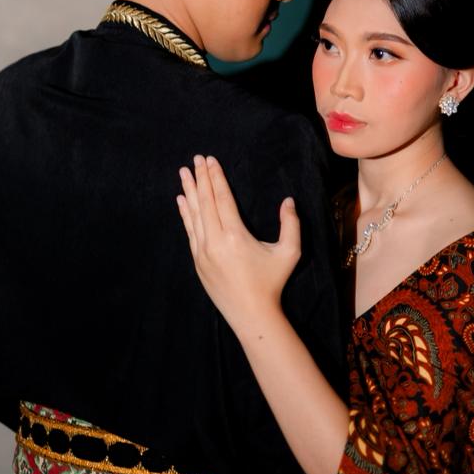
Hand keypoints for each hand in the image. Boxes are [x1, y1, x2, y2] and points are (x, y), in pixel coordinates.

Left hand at [177, 155, 301, 334]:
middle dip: (200, 179)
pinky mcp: (198, 261)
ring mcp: (203, 252)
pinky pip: (190, 231)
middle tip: (195, 159)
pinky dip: (185, 214)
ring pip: (194, 215)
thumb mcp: (289, 252)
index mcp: (236, 236)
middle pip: (205, 202)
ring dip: (189, 192)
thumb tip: (288, 200)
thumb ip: (291, 224)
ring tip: (183, 173)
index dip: (216, 178)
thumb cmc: (272, 282)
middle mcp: (215, 241)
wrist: (251, 314)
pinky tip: (182, 201)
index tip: (210, 161)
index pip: (223, 199)